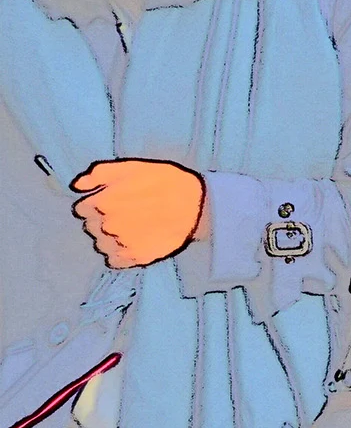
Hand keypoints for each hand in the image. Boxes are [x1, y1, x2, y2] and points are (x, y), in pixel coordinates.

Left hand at [72, 160, 206, 268]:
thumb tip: (77, 185)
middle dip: (103, 219)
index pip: (82, 209)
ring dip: (110, 237)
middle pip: (91, 226)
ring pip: (101, 244)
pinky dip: (120, 253)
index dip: (96, 203)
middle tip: (125, 213)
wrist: (197, 205)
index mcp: (101, 203)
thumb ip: (100, 173)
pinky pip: (114, 260)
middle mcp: (106, 226)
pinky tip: (133, 242)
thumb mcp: (133, 167)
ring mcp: (119, 244)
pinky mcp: (134, 258)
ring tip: (130, 228)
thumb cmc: (165, 181)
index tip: (112, 201)